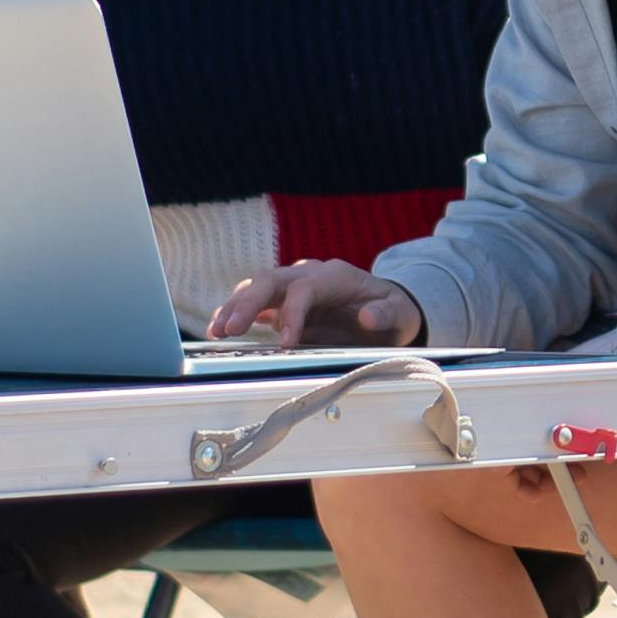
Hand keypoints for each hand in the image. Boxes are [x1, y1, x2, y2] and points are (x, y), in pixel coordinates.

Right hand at [209, 259, 424, 348]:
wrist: (384, 309)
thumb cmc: (391, 311)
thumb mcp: (399, 315)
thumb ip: (385, 315)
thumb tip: (367, 316)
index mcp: (335, 276)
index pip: (305, 288)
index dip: (292, 314)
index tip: (285, 342)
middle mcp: (309, 275)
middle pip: (271, 281)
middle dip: (248, 303)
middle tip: (230, 330)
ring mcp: (292, 286)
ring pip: (256, 288)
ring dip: (235, 307)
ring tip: (217, 331)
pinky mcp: (282, 301)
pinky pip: (254, 302)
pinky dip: (235, 312)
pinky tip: (219, 328)